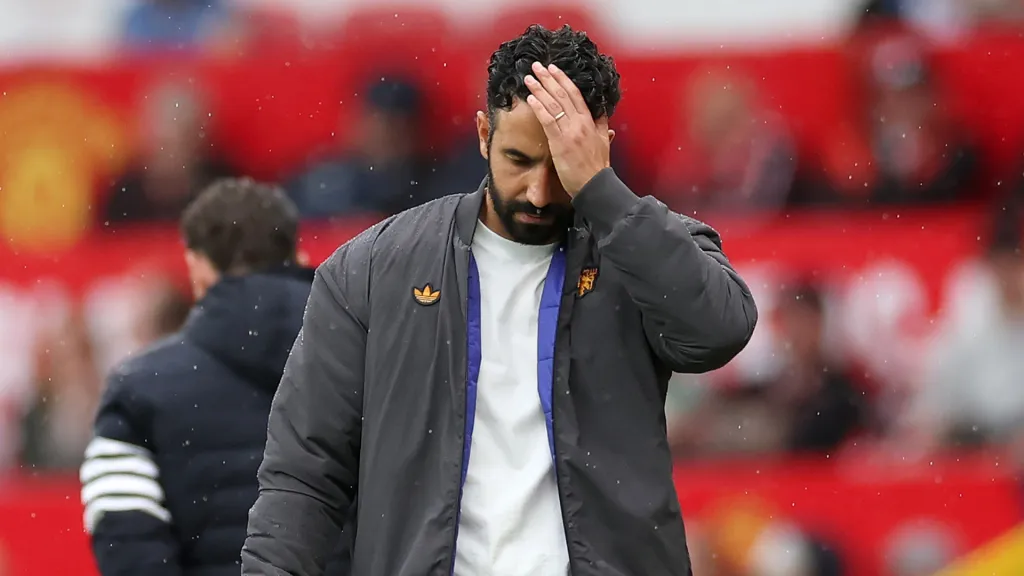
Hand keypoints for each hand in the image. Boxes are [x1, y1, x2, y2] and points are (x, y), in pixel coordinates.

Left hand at [524, 61, 611, 196]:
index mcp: (590, 121)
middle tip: (536, 66)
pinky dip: (539, 107)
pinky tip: (530, 98)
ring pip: (553, 104)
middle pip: (562, 94)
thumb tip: (601, 113)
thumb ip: (601, 125)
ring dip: (539, 89)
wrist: (595, 186)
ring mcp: (570, 132)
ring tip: (528, 78)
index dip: (562, 80)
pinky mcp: (560, 143)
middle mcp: (580, 123)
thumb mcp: (604, 142)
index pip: (575, 94)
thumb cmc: (597, 167)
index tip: (553, 69)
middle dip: (548, 78)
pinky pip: (548, 120)